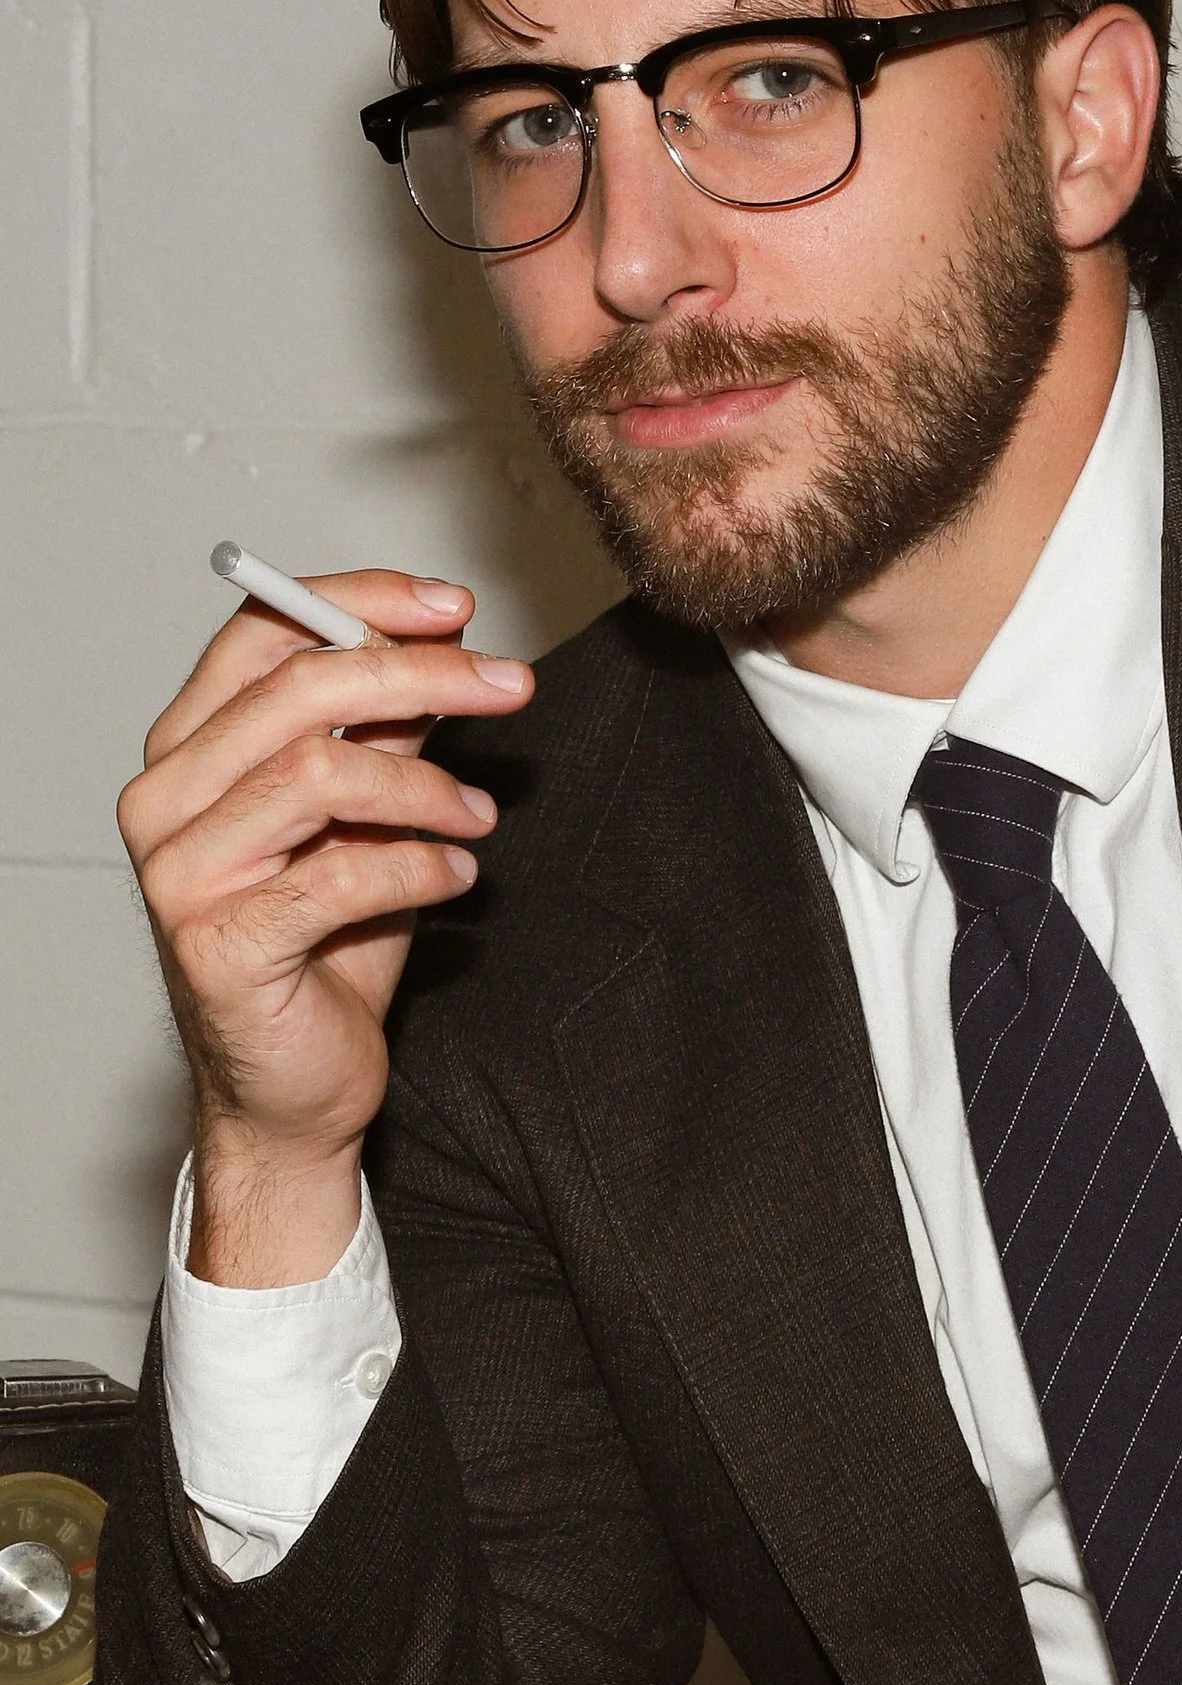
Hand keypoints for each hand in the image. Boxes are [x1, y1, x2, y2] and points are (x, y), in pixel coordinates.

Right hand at [119, 570, 534, 1286]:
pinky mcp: (219, 945)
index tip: (455, 606)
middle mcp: (165, 800)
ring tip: (480, 815)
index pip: (260, 630)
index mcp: (189, 748)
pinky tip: (458, 875)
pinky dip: (419, 866)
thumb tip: (442, 640)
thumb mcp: (363, 812)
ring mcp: (180, 874)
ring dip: (427, 786)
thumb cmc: (326, 944)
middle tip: (512, 685)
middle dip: (423, 674)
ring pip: (319, 775)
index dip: (360, 601)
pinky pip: (340, 876)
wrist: (296, 1083)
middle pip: (299, 689)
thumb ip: (381, 729)